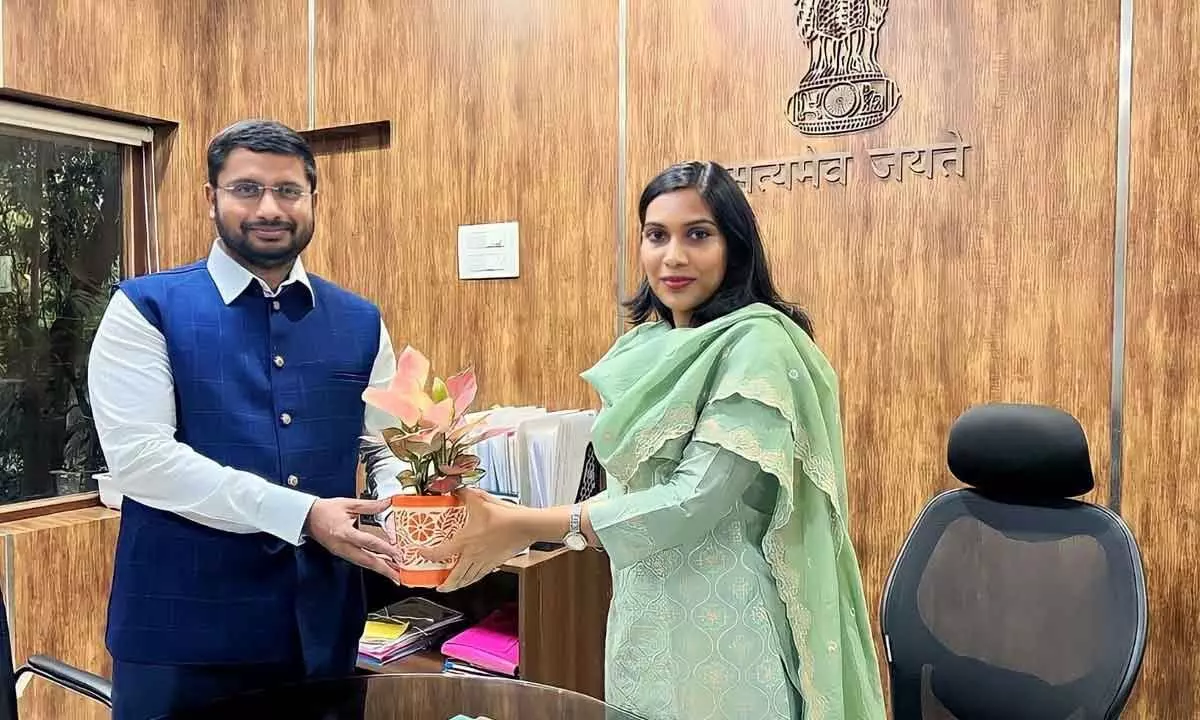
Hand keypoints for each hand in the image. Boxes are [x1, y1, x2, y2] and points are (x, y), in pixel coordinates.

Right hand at [304, 497, 402, 581]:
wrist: (307, 517)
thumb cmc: (325, 510)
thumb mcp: (348, 504)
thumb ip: (370, 505)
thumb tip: (387, 503)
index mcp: (345, 533)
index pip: (369, 543)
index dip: (385, 549)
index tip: (398, 554)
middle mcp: (344, 546)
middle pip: (367, 561)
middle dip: (385, 570)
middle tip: (399, 576)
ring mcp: (342, 552)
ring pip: (364, 564)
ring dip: (380, 570)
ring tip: (395, 574)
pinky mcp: (342, 554)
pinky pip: (359, 561)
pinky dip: (372, 565)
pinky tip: (382, 566)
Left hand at [416, 488, 532, 591]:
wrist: (525, 526)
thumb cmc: (505, 517)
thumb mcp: (481, 500)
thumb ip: (466, 495)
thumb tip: (458, 489)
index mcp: (465, 541)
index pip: (441, 553)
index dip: (428, 555)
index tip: (421, 554)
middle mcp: (473, 555)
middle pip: (455, 576)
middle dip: (445, 585)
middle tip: (438, 587)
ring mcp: (485, 561)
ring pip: (468, 579)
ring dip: (459, 585)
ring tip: (453, 587)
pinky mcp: (496, 563)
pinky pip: (481, 575)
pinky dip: (474, 579)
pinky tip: (474, 577)